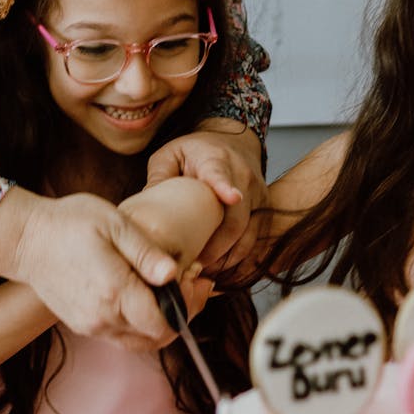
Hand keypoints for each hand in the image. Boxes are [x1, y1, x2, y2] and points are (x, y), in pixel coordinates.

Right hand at [6, 190, 179, 350]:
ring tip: (171, 284)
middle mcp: (102, 317)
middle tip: (191, 280)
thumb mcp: (115, 224)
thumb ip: (145, 252)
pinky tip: (146, 292)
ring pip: (140, 340)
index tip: (196, 277)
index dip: (188, 305)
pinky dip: (141, 321)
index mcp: (114, 292)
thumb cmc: (71, 222)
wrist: (26, 238)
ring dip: (162, 319)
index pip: (164, 322)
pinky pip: (122, 334)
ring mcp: (91, 325)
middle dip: (182, 312)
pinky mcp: (83, 324)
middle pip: (156, 336)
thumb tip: (173, 274)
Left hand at [145, 123, 267, 271]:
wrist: (236, 143)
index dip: (226, 187)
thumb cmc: (197, 152)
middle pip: (235, 221)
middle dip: (214, 249)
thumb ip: (158, 178)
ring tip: (202, 270)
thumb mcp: (170, 155)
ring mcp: (258, 196)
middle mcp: (243, 178)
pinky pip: (255, 243)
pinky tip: (218, 268)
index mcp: (216, 160)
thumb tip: (147, 210)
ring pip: (247, 237)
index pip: (221, 175)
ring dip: (225, 259)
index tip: (232, 197)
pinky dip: (237, 259)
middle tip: (191, 265)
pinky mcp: (265, 211)